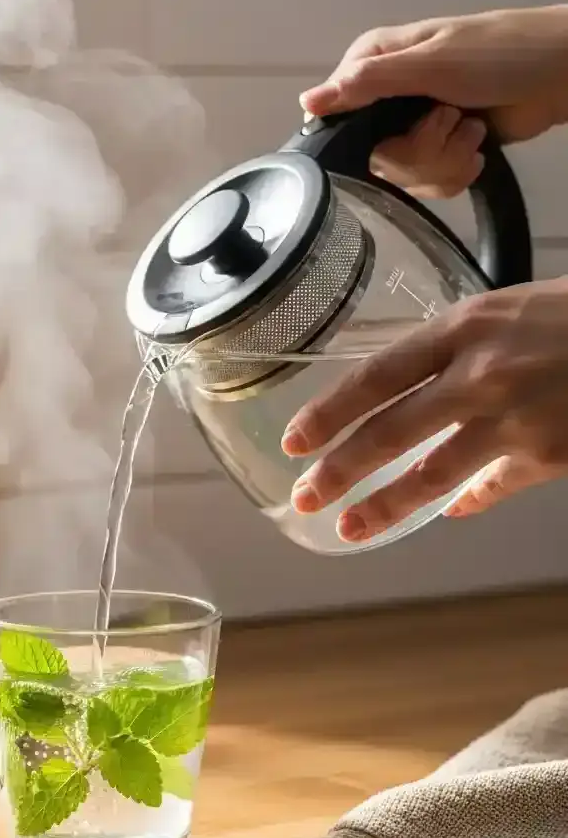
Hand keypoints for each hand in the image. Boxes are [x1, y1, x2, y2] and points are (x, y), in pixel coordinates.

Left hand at [282, 279, 567, 540]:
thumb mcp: (506, 311)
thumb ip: (454, 351)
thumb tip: (409, 395)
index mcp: (463, 327)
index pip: (374, 375)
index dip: (329, 413)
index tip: (295, 441)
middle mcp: (479, 375)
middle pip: (389, 433)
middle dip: (339, 470)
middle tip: (304, 498)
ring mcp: (513, 420)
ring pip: (431, 476)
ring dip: (385, 506)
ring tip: (350, 527)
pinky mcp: (546, 454)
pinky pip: (491, 486)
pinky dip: (465, 501)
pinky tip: (447, 513)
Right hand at [301, 6, 567, 197]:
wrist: (557, 75)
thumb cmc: (499, 54)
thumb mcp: (429, 64)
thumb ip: (367, 85)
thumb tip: (307, 102)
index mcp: (373, 65)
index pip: (338, 120)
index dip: (369, 136)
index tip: (401, 125)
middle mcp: (386, 98)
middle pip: (376, 158)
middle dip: (421, 151)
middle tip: (450, 120)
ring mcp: (414, 126)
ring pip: (404, 177)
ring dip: (446, 160)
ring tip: (472, 129)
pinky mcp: (439, 151)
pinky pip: (428, 186)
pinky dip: (457, 172)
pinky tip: (476, 148)